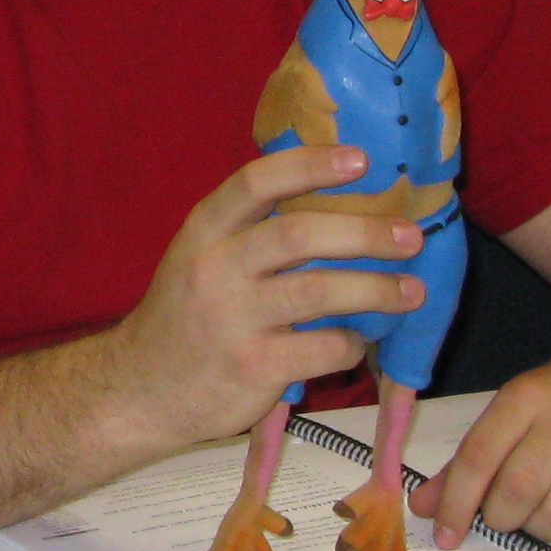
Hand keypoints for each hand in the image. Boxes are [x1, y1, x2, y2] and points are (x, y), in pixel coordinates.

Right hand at [96, 143, 425, 454]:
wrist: (139, 391)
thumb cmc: (185, 317)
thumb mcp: (199, 258)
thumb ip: (249, 231)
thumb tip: (336, 202)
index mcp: (204, 231)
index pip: (256, 182)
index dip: (311, 165)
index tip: (361, 160)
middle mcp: (215, 268)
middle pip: (298, 234)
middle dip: (364, 233)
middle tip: (410, 236)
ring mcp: (233, 320)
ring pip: (320, 292)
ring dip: (377, 290)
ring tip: (411, 292)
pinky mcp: (253, 367)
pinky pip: (323, 348)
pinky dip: (351, 343)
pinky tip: (357, 341)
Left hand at [410, 338, 550, 547]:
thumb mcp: (515, 407)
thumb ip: (469, 458)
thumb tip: (425, 506)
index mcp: (528, 395)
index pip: (480, 455)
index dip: (456, 501)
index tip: (444, 534)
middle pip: (516, 490)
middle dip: (497, 517)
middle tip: (496, 517)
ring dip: (534, 527)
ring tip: (534, 510)